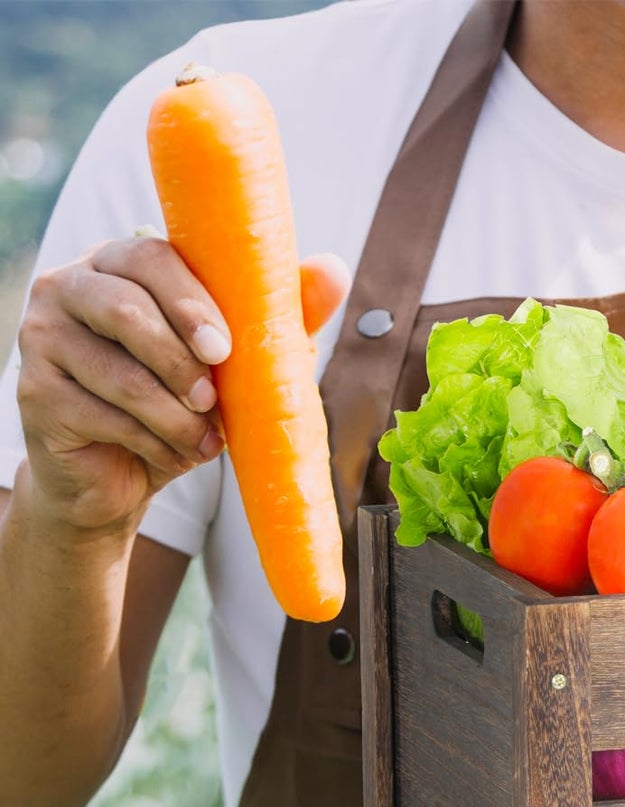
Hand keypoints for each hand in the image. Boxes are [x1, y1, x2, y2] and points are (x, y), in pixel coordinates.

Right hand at [15, 239, 347, 537]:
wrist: (124, 475)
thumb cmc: (184, 403)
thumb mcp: (240, 360)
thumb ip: (280, 313)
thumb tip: (334, 269)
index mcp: (118, 264)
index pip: (150, 257)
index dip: (190, 300)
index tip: (224, 348)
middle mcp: (68, 289)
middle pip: (125, 307)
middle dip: (180, 360)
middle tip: (212, 399)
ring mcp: (41, 339)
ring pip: (116, 371)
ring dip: (173, 414)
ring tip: (205, 435)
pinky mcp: (35, 394)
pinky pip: (100, 414)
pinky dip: (152, 441)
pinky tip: (175, 454)